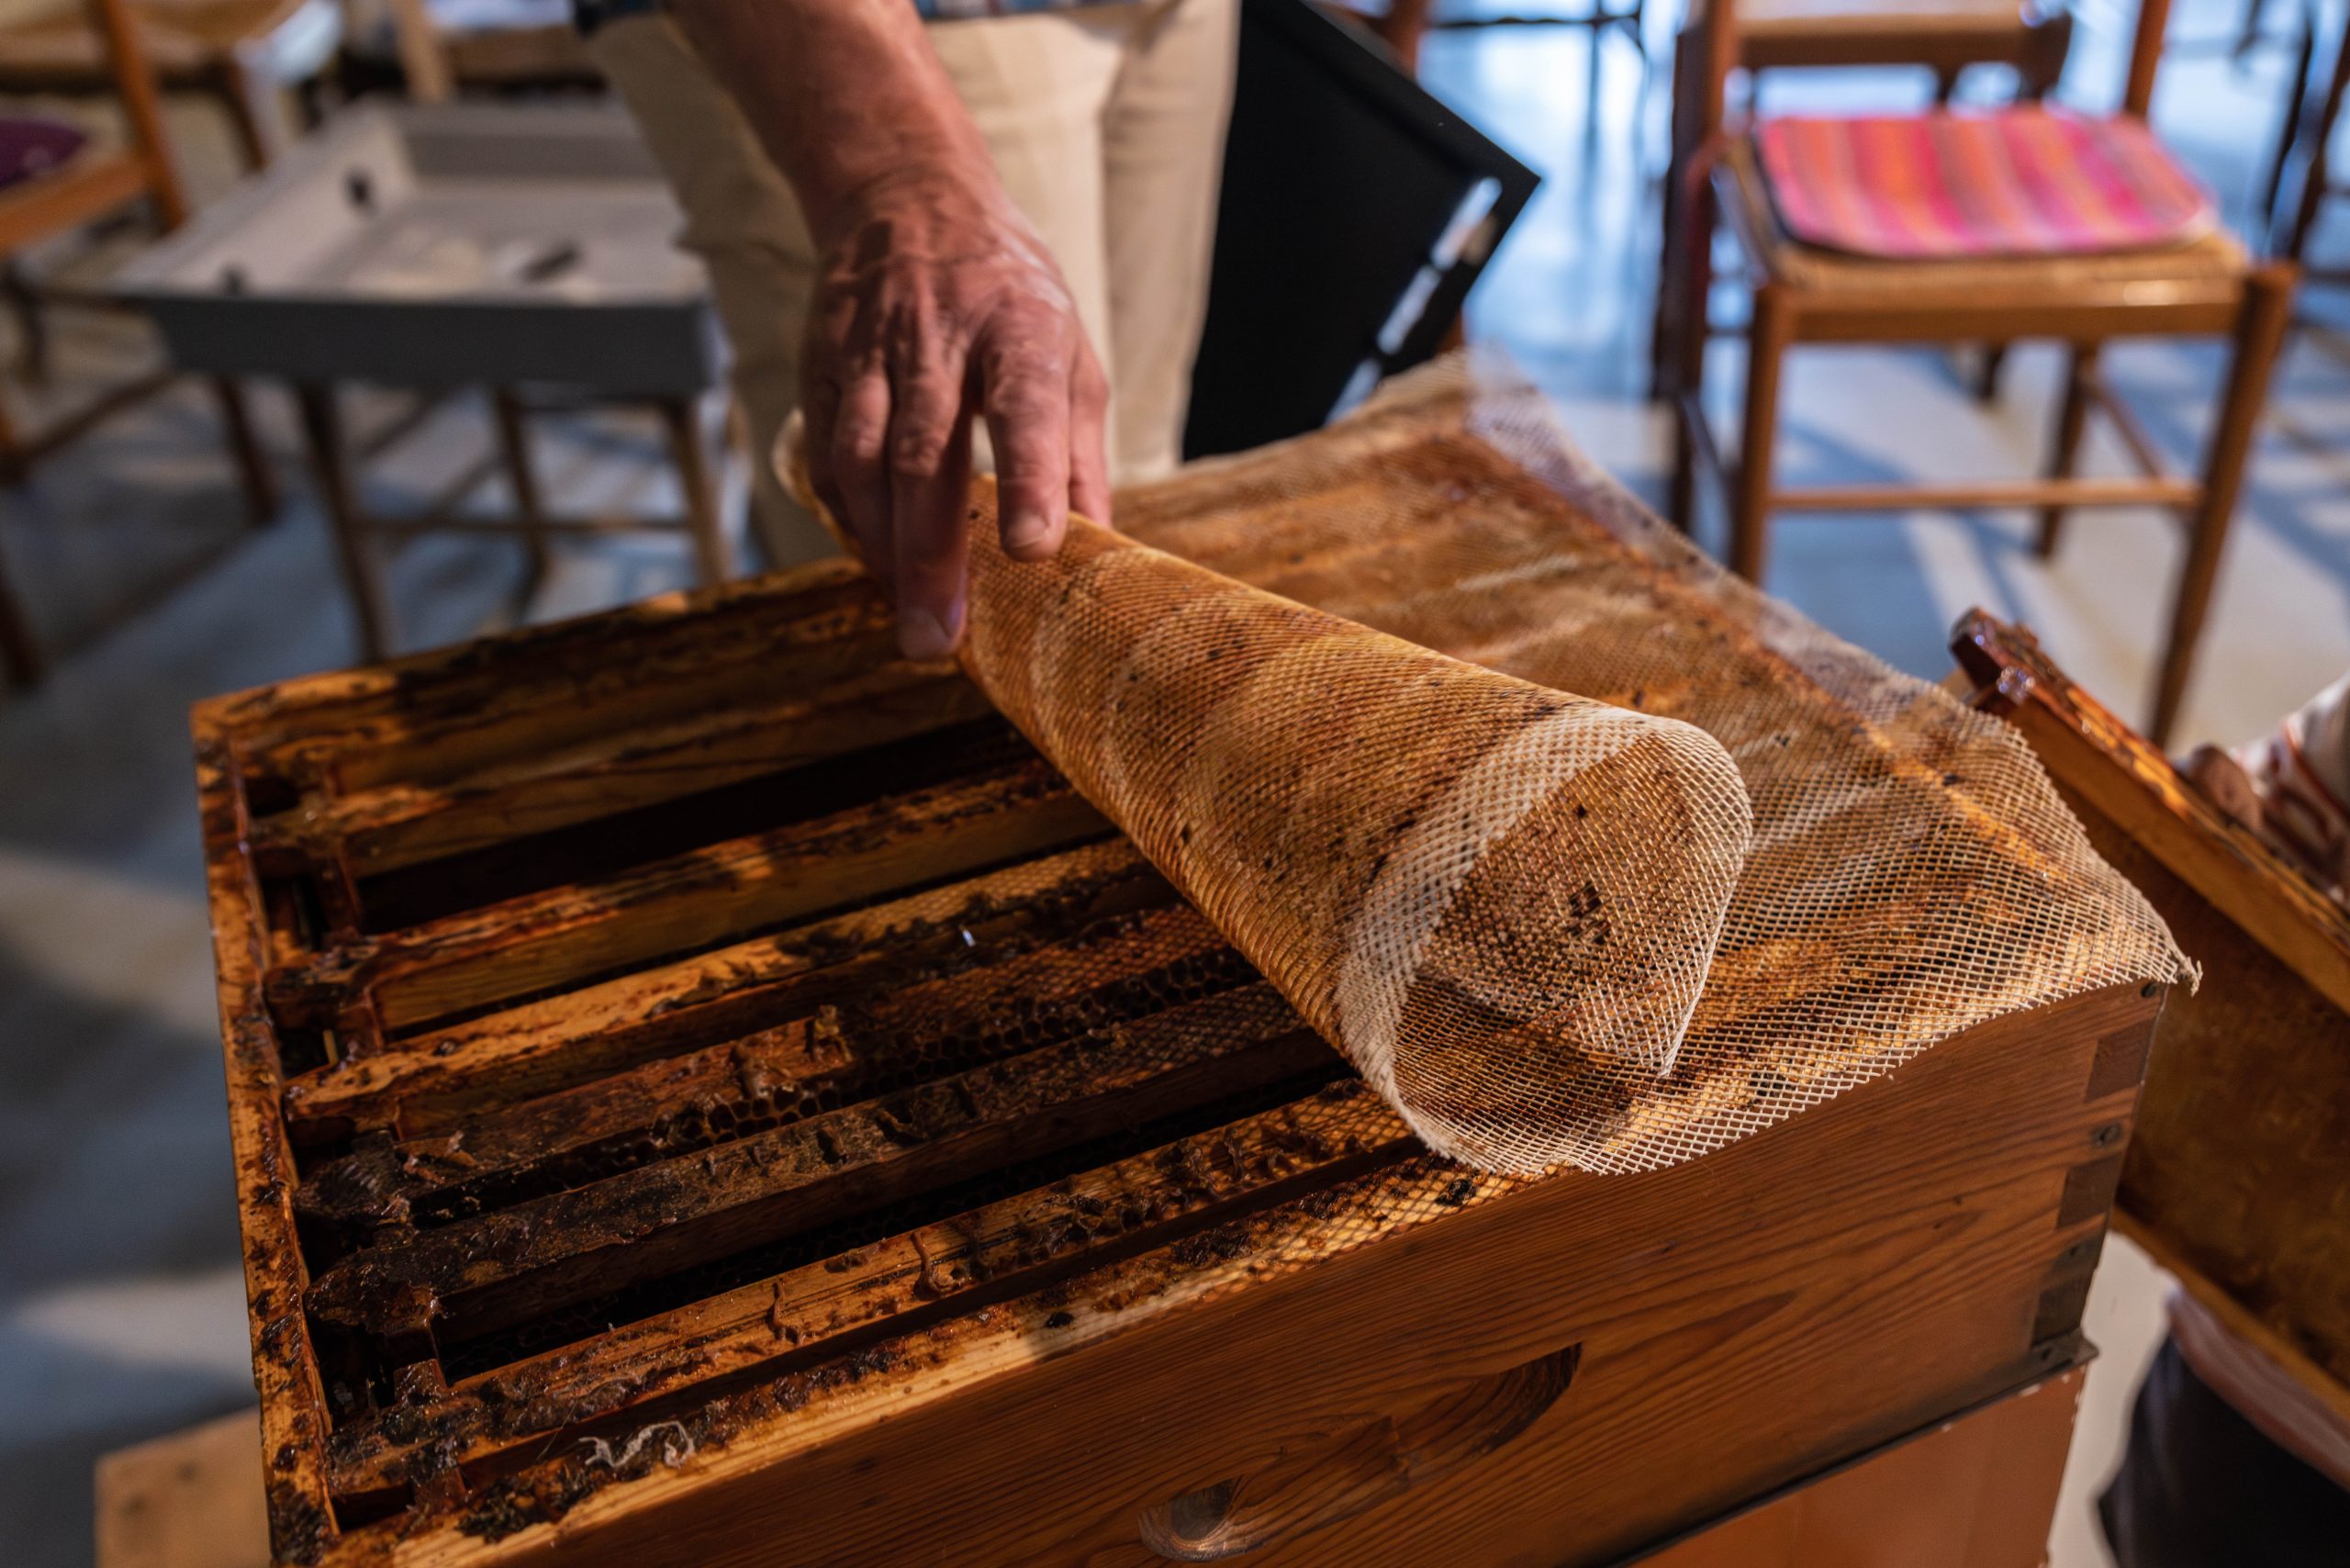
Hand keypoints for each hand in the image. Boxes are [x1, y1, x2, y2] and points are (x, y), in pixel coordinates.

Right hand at [799, 169, 1112, 659]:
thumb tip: (1099, 550)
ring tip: (912, 620)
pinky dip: (850, 519)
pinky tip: (876, 565)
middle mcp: (938, 333)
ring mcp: (870, 349)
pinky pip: (829, 455)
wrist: (907, 199)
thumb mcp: (1069, 354)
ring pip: (863, 459)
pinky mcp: (822, 365)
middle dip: (931, 553)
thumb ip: (1077, 453)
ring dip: (882, 549)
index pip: (1022, 405)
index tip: (1033, 552)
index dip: (1027, 479)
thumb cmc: (1010, 296)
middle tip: (940, 638)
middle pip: (925, 453)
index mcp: (1019, 325)